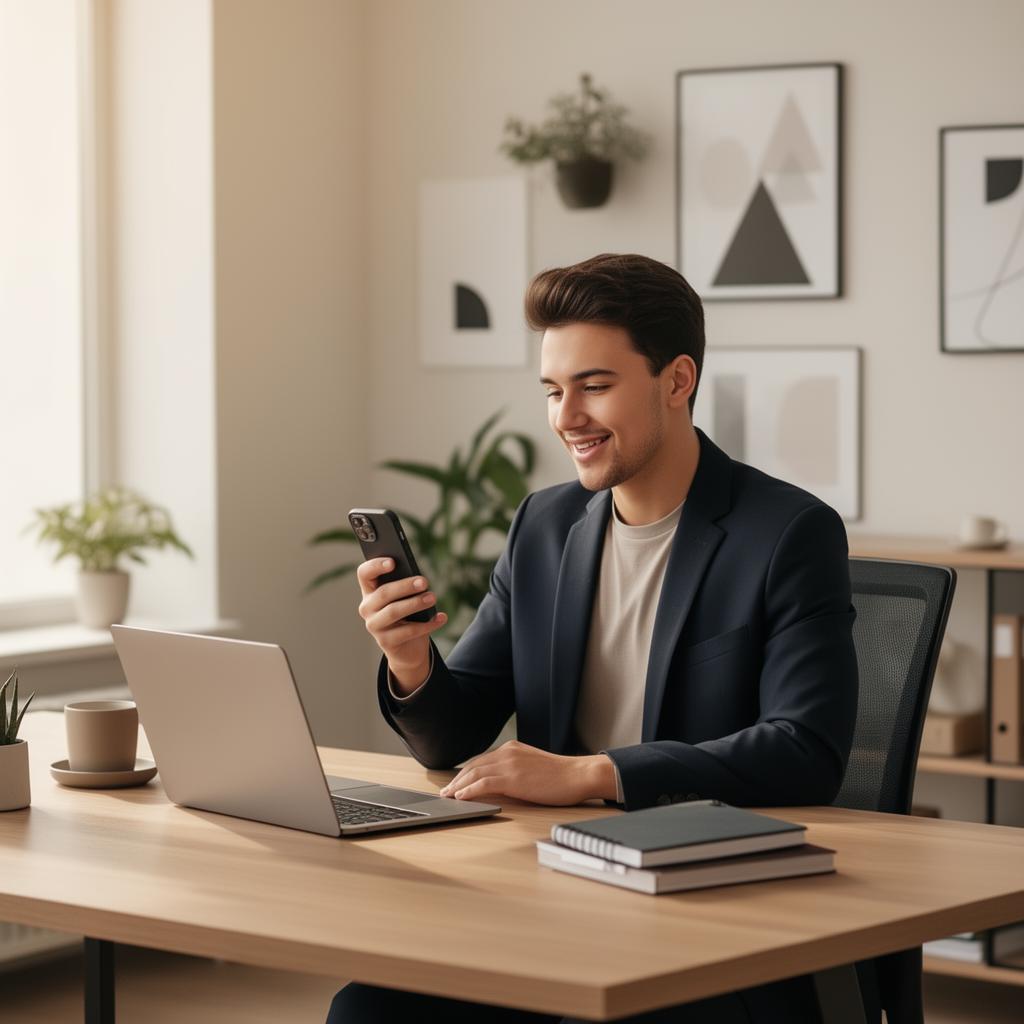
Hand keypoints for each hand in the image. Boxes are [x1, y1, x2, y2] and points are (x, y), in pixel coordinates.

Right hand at [356, 558, 447, 691]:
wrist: (408, 649)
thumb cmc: (408, 615)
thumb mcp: (405, 598)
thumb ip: (406, 587)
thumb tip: (419, 580)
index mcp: (369, 591)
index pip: (364, 573)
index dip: (376, 566)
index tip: (393, 562)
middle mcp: (367, 607)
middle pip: (383, 593)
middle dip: (405, 586)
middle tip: (424, 582)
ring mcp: (374, 626)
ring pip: (393, 611)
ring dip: (415, 603)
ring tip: (433, 598)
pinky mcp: (385, 642)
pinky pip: (408, 631)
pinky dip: (427, 624)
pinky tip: (441, 618)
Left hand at [439, 741, 616, 805]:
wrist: (578, 775)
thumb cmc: (561, 776)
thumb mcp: (533, 767)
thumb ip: (515, 769)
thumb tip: (500, 783)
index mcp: (512, 749)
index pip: (481, 760)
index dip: (466, 772)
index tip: (456, 782)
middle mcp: (507, 752)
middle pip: (474, 765)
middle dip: (458, 779)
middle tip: (446, 791)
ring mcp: (509, 764)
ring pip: (475, 774)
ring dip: (458, 786)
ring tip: (448, 796)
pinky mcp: (512, 778)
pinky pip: (483, 783)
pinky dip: (468, 790)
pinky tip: (460, 798)